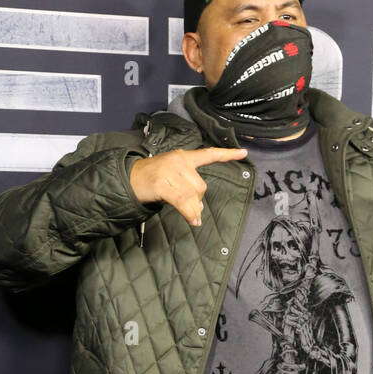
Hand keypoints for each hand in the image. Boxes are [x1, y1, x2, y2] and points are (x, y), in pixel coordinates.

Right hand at [129, 146, 248, 226]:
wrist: (128, 180)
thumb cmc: (151, 180)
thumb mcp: (172, 177)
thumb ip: (188, 187)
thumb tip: (199, 208)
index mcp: (183, 156)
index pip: (208, 154)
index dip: (227, 154)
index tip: (244, 152)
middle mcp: (179, 161)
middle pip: (201, 186)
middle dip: (197, 200)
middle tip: (189, 207)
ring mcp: (171, 171)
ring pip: (193, 196)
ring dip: (192, 209)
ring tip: (186, 212)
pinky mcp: (163, 184)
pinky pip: (183, 202)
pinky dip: (189, 213)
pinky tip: (192, 221)